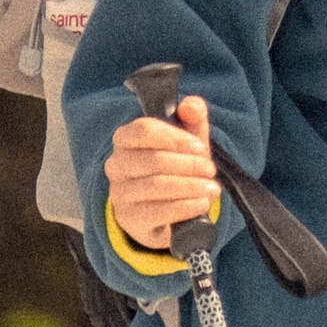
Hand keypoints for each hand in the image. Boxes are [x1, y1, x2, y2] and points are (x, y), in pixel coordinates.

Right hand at [106, 93, 218, 254]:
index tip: (199, 146)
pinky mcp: (129, 219)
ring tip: (211, 188)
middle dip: (188, 165)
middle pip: (153, 160)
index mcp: (124, 138)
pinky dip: (184, 207)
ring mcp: (119, 193)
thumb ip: (193, 115)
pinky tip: (201, 203)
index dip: (175, 138)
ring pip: (155, 186)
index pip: (144, 130)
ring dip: (190, 186)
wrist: (165, 211)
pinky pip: (157, 212)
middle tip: (210, 170)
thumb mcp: (187, 138)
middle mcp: (115, 165)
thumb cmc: (174, 165)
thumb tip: (190, 107)